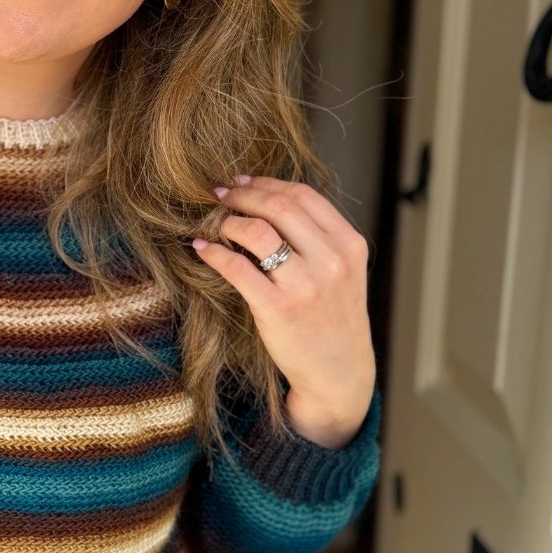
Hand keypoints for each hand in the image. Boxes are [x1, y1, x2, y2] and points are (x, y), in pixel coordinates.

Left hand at [191, 174, 375, 447]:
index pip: (303, 195)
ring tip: (215, 223)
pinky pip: (237, 268)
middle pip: (279, 206)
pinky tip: (202, 249)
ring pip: (258, 232)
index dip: (267, 182)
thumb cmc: (333, 317)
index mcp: (349, 244)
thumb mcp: (343, 271)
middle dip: (243, 195)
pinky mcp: (278, 309)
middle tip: (221, 195)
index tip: (243, 181)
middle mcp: (331, 261)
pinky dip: (214, 253)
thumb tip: (268, 199)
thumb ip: (318, 237)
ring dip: (229, 221)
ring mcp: (305, 285)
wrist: (339, 371)